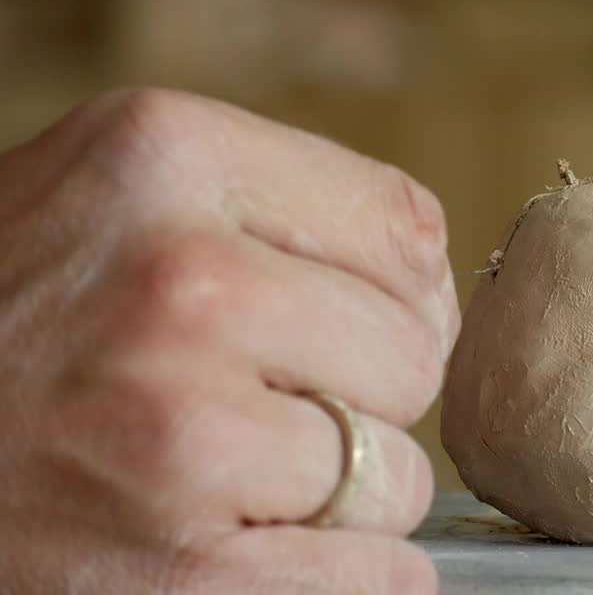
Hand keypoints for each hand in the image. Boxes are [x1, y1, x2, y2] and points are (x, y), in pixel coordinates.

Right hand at [0, 89, 459, 592]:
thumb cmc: (6, 319)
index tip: (331, 322)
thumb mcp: (111, 195)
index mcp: (165, 156)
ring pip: (399, 478)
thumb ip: (270, 210)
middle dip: (356, 393)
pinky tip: (241, 546)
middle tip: (252, 402)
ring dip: (338, 494)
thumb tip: (435, 291)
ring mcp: (176, 433)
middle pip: (414, 356)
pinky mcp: (178, 571)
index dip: (392, 295)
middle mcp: (180, 282)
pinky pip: (377, 578)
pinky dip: (340, 577)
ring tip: (222, 475)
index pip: (409, 231)